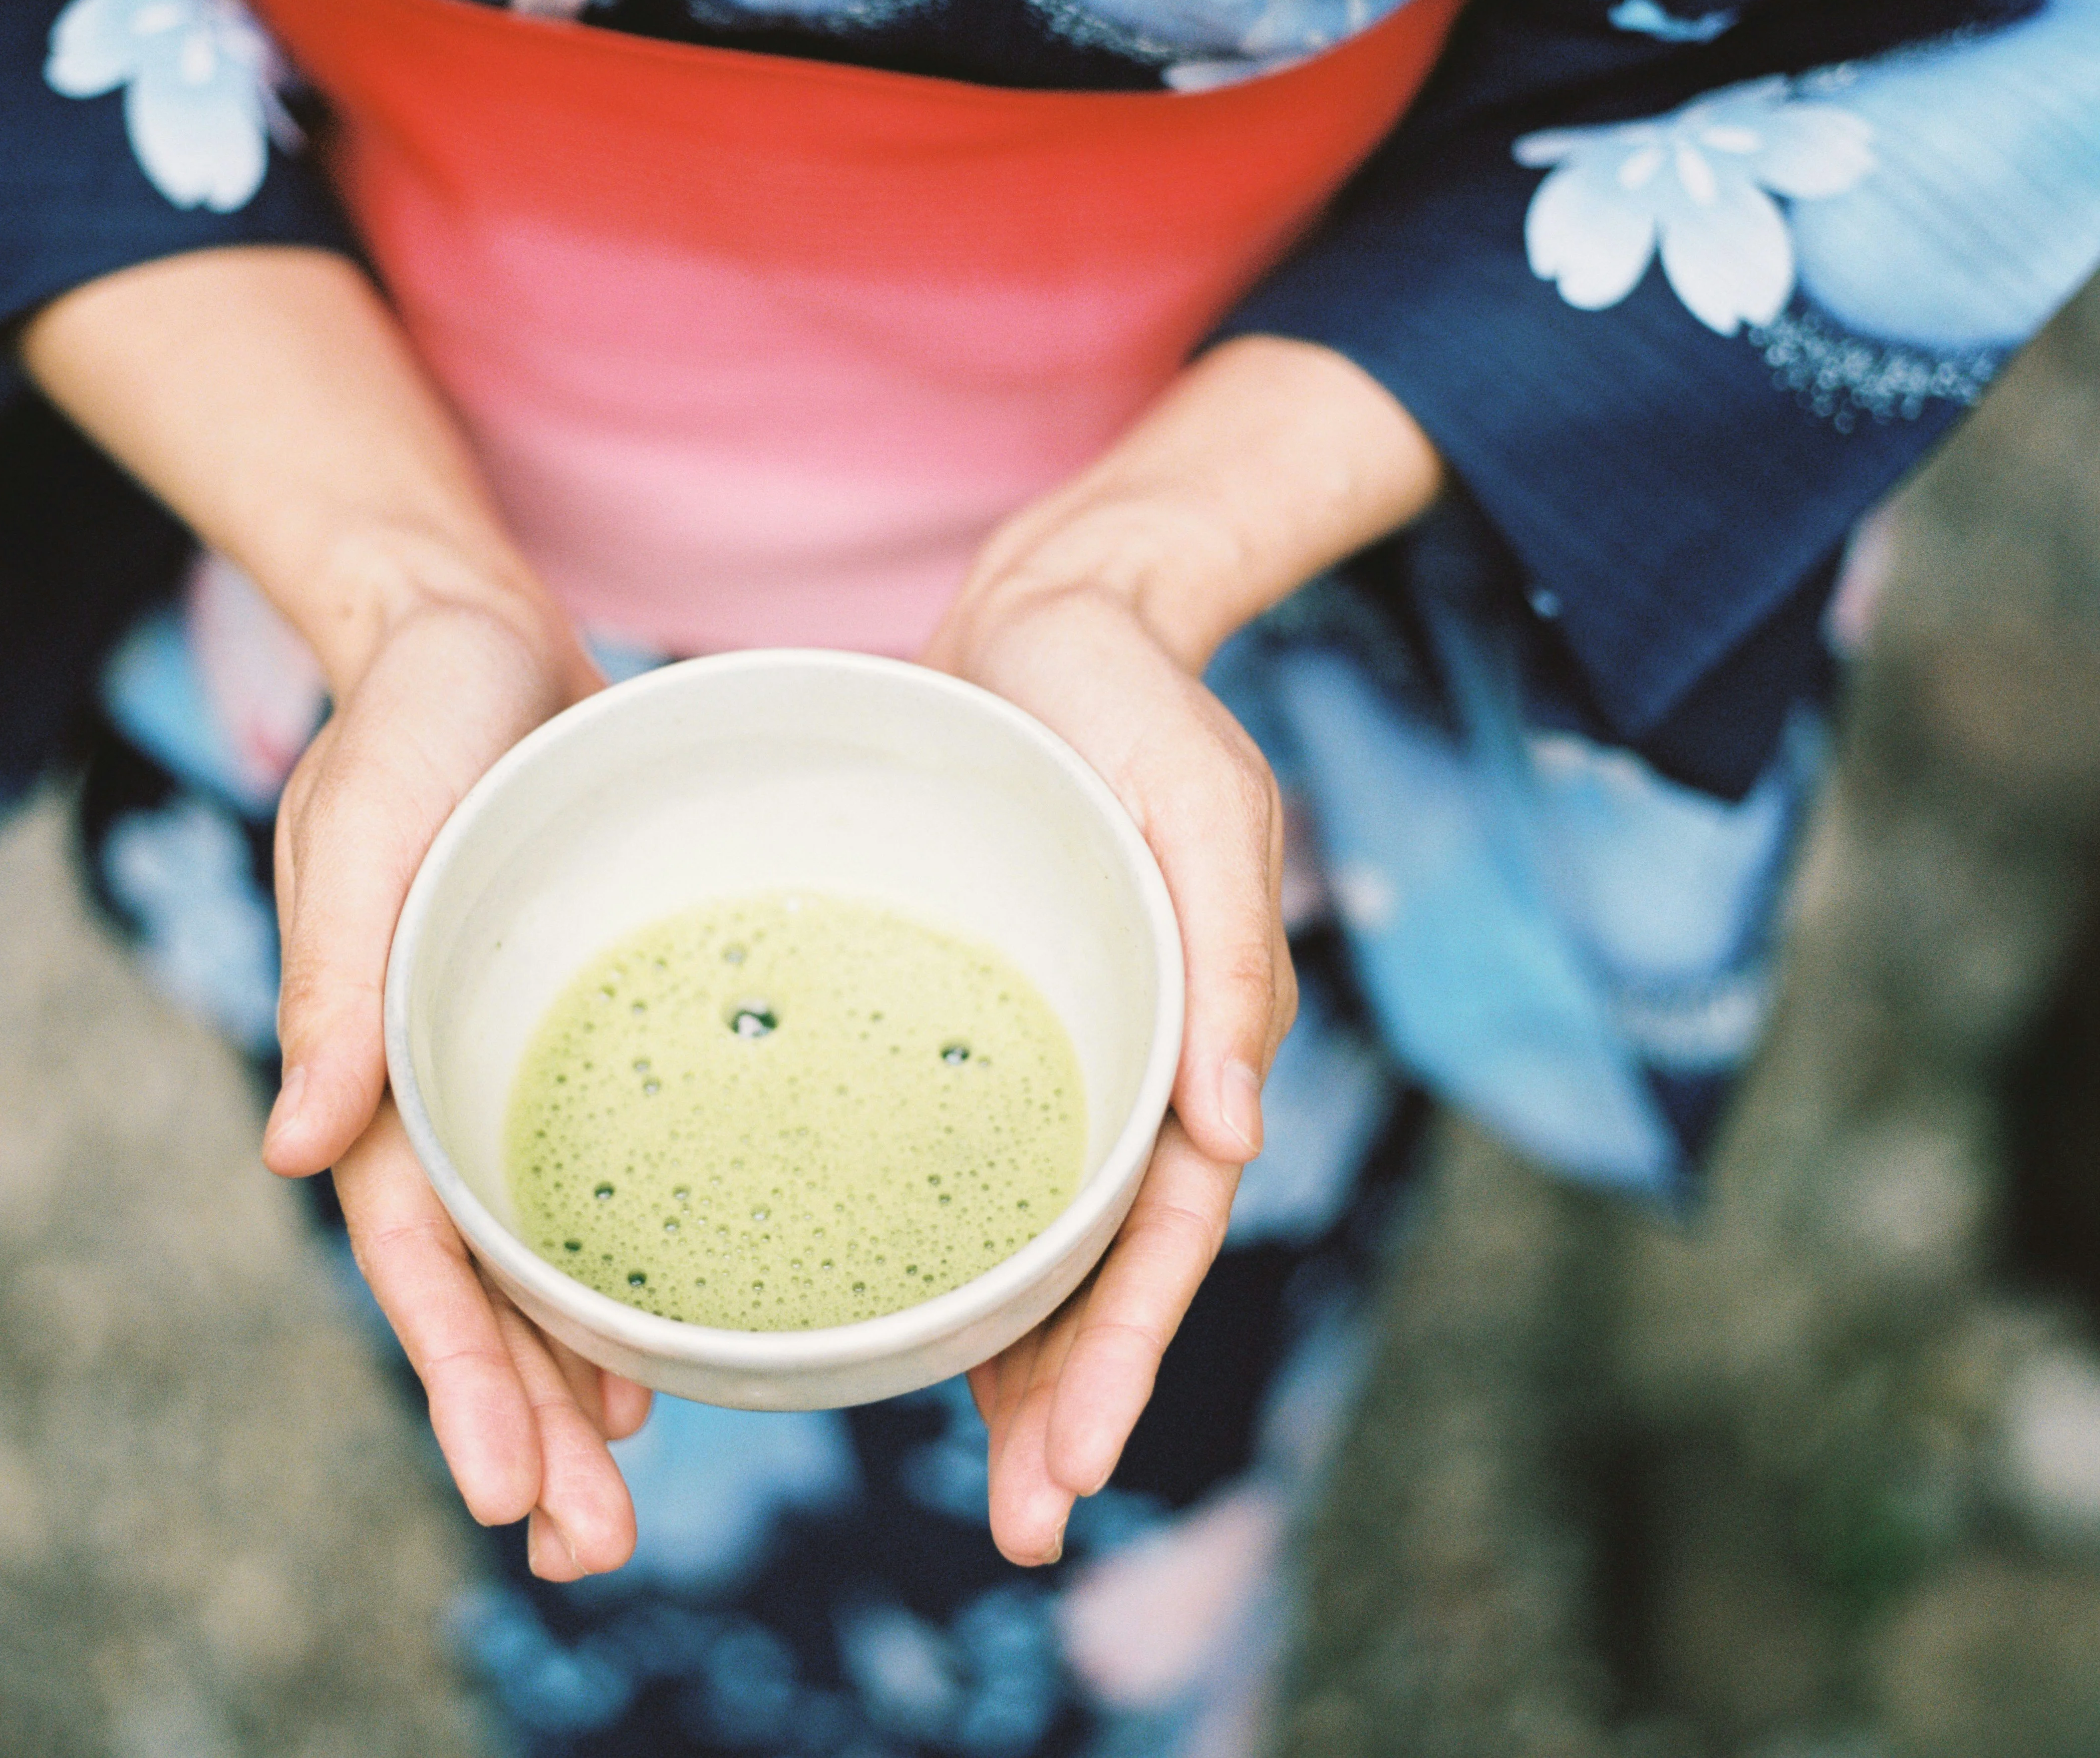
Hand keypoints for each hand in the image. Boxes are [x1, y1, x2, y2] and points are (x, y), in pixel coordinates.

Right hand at [261, 588, 659, 1580]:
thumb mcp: (360, 827)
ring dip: (574, 1382)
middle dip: (525, 1424)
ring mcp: (514, 1072)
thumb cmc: (409, 721)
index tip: (511, 1494)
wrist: (474, 639)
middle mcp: (441, 1091)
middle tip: (587, 1551)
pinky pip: (608, 1180)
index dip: (459, 1374)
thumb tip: (288, 1148)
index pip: (418, 1253)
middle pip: (485, 1291)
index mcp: (375, 1065)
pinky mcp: (590, 1034)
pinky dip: (624, 1275)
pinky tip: (661, 1357)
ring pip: (546, 1260)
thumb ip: (335, 979)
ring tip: (622, 1505)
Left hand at [925, 337, 1440, 1562]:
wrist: (1049, 623)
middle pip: (1100, 1267)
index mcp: (1191, 1038)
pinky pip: (963, 1165)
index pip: (1161, 1229)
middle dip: (1070, 1403)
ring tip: (988, 1486)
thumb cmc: (1135, 707)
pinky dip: (953, 1258)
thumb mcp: (1202, 802)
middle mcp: (1125, 1069)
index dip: (1121, 1351)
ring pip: (1036, 1241)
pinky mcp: (972, 1027)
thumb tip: (1236, 1133)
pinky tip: (916, 1331)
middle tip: (1023, 1528)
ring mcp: (1046, 1056)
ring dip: (1017, 1367)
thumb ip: (1226, 959)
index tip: (1070, 1466)